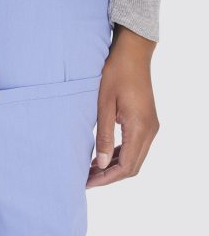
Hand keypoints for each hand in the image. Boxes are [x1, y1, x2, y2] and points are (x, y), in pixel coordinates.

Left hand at [87, 26, 159, 187]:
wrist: (133, 52)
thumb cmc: (115, 73)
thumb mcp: (103, 105)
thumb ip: (103, 136)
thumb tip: (101, 164)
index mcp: (140, 128)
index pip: (126, 166)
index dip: (106, 178)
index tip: (87, 183)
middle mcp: (150, 131)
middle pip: (132, 167)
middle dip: (109, 177)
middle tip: (86, 180)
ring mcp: (150, 126)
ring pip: (134, 158)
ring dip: (114, 167)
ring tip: (90, 171)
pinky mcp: (146, 122)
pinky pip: (134, 146)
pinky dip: (119, 155)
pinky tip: (101, 156)